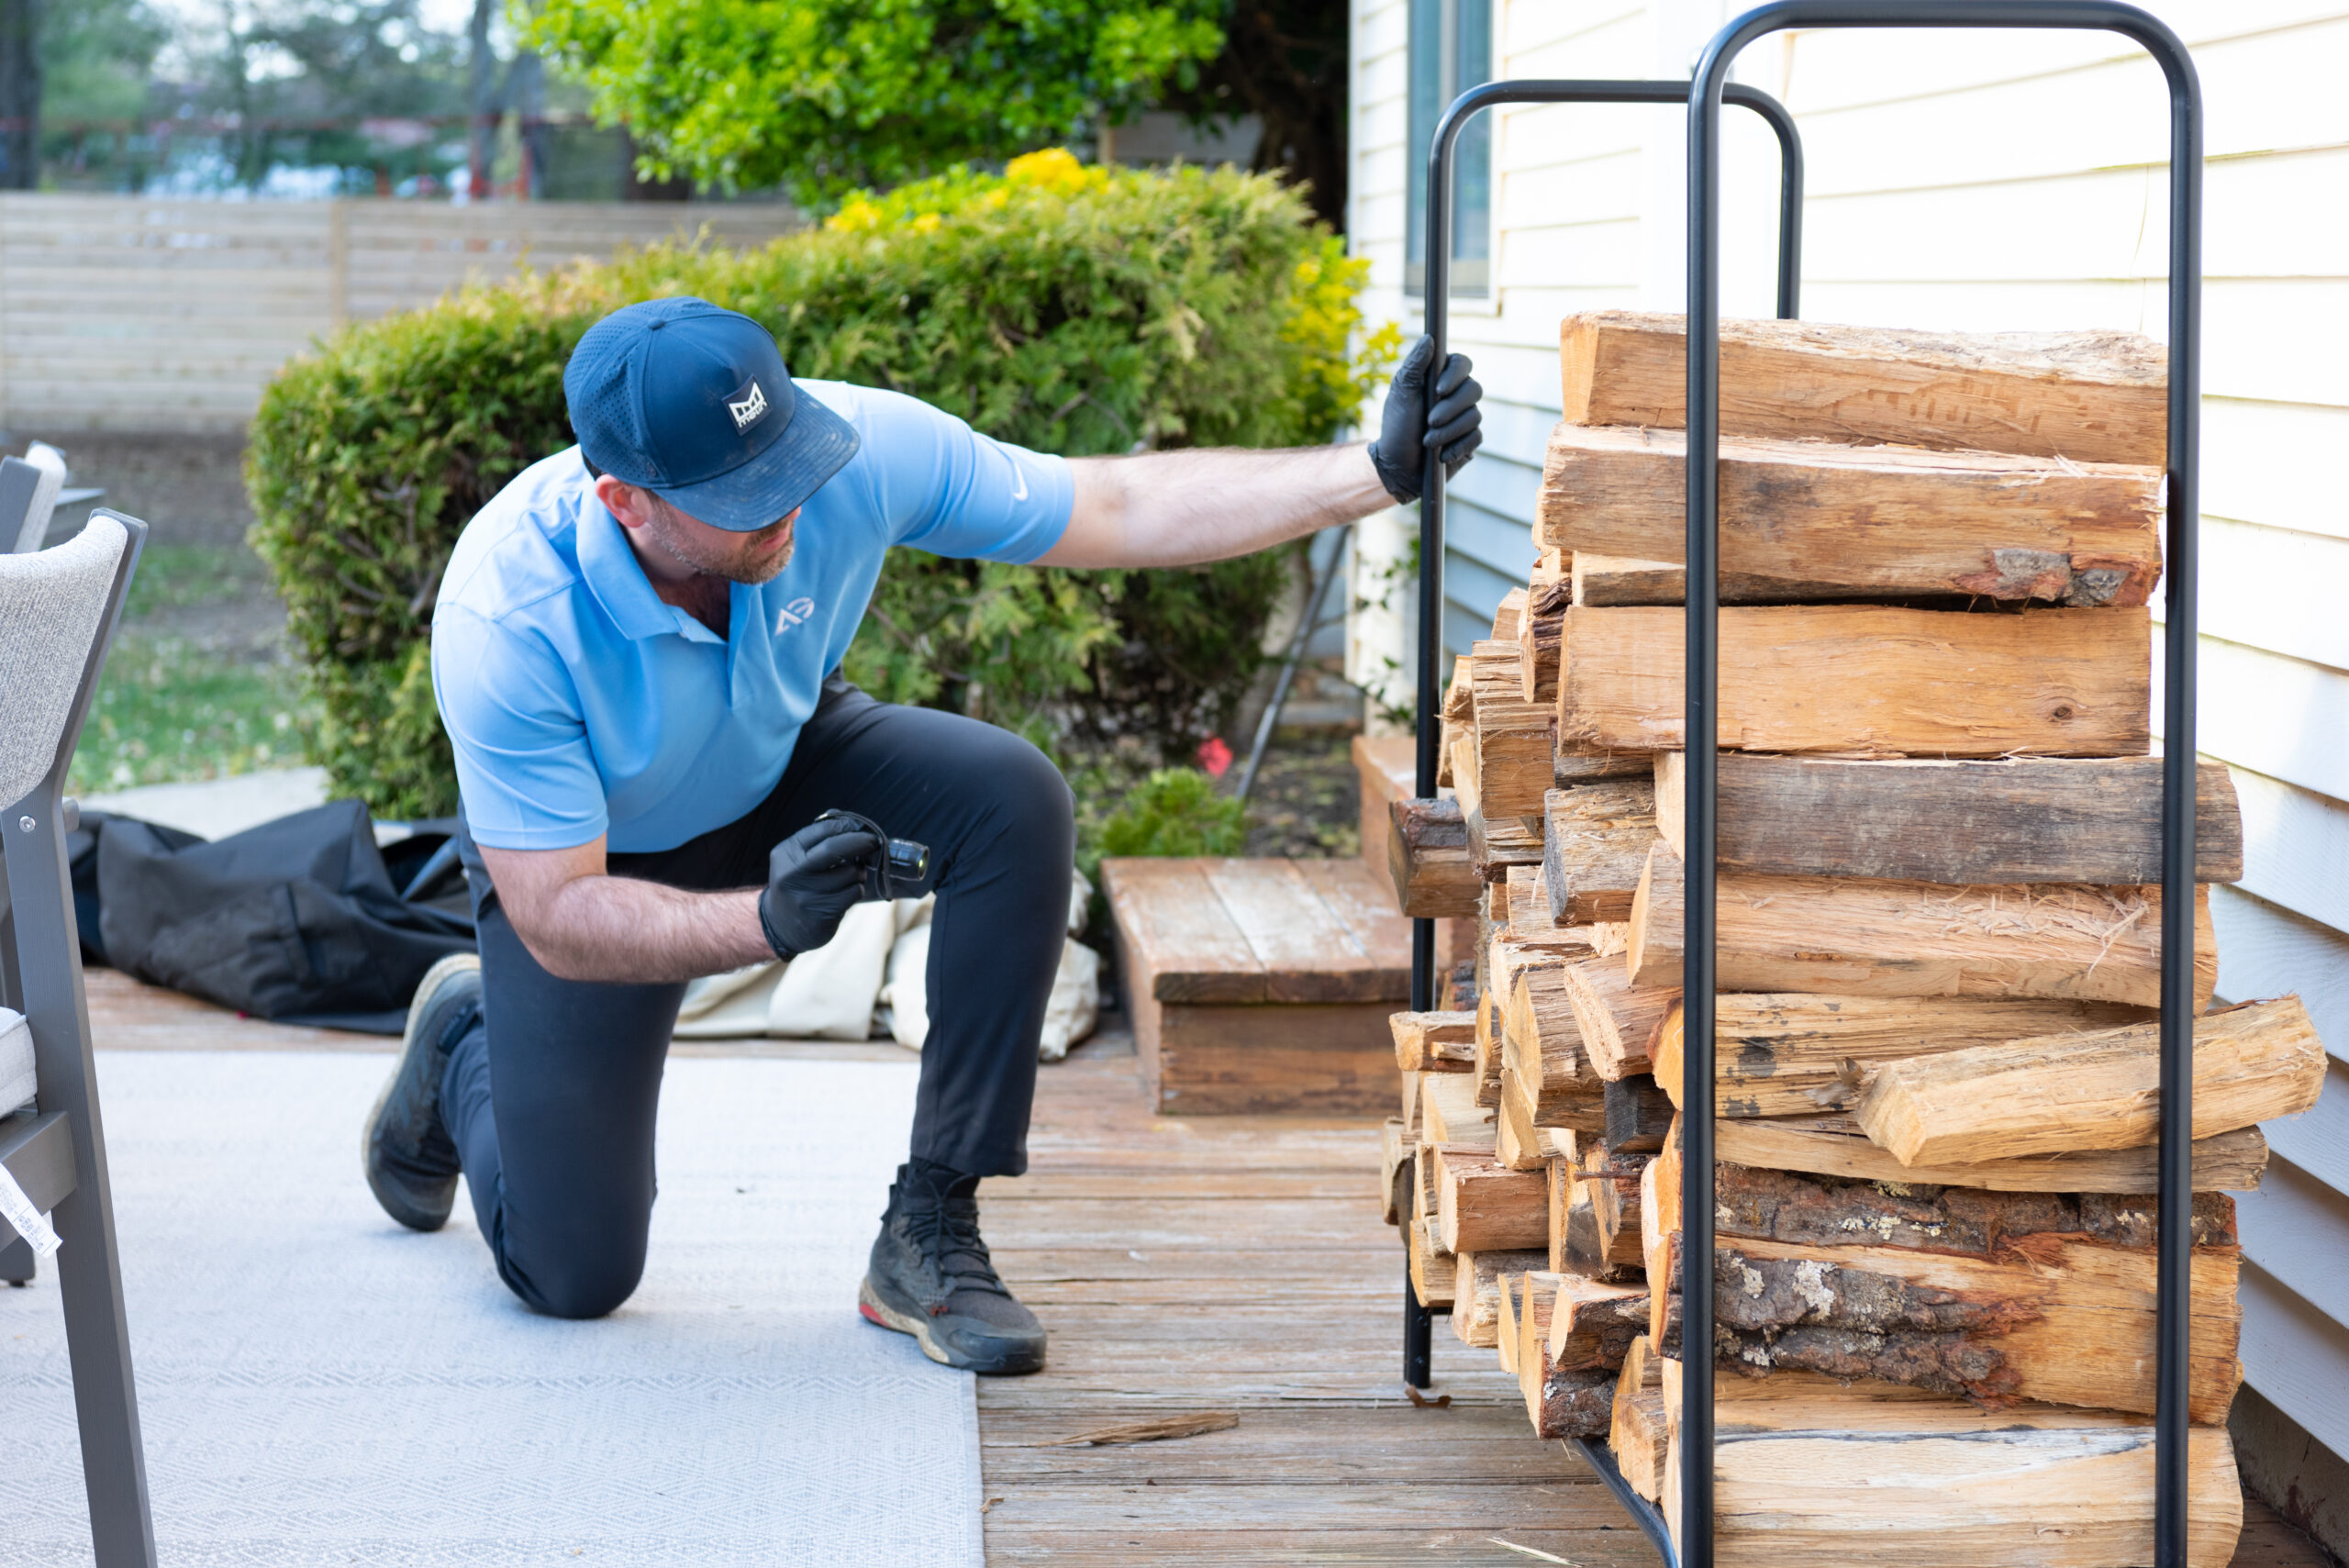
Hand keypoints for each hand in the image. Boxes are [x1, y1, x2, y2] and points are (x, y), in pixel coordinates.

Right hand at [756, 817, 882, 958]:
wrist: (781, 925)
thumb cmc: (798, 883)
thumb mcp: (797, 857)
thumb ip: (819, 836)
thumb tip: (846, 818)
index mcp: (786, 853)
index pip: (822, 829)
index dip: (847, 825)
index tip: (860, 826)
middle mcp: (793, 873)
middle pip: (835, 848)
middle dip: (861, 841)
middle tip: (874, 841)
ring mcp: (807, 896)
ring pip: (851, 872)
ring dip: (858, 872)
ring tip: (849, 876)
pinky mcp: (823, 914)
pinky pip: (854, 892)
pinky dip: (856, 889)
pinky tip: (844, 893)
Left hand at [1366, 335, 1483, 503]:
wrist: (1398, 466)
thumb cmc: (1397, 427)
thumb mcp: (1401, 394)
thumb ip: (1415, 366)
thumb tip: (1428, 338)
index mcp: (1441, 379)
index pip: (1463, 363)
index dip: (1455, 375)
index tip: (1438, 390)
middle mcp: (1458, 395)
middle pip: (1474, 389)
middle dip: (1450, 408)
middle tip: (1430, 421)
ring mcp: (1466, 418)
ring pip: (1474, 416)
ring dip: (1448, 431)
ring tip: (1428, 441)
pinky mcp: (1470, 440)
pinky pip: (1476, 438)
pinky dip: (1456, 446)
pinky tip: (1441, 454)